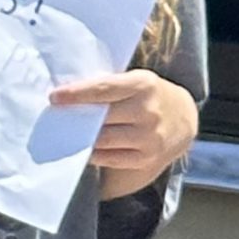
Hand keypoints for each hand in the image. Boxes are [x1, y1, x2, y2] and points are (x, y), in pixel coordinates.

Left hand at [49, 69, 199, 183]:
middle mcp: (147, 111)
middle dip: (77, 117)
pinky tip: (83, 148)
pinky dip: (95, 154)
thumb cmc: (151, 94)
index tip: (55, 97)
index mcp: (143, 84)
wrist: (184, 117)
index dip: (77, 94)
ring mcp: (148, 137)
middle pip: (102, 117)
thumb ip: (111, 86)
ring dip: (83, 137)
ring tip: (66, 132)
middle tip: (56, 116)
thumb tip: (72, 94)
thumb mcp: (137, 80)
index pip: (103, 89)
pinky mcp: (146, 158)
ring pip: (105, 140)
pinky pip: (112, 158)